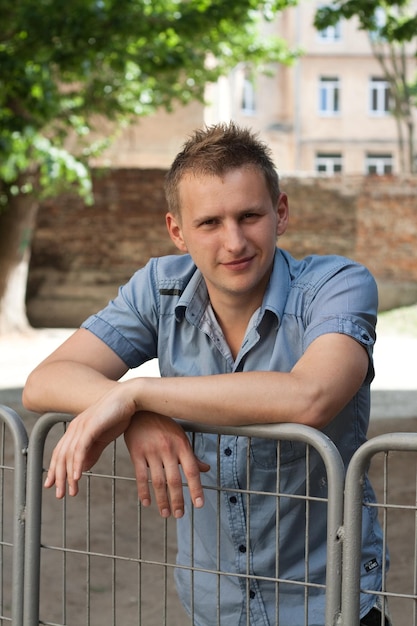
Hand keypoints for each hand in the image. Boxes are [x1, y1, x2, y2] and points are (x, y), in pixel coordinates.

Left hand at [44, 383, 136, 497]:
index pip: (60, 452)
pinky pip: (80, 449)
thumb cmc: (118, 416)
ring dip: (68, 475)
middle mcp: (75, 428)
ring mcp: (81, 426)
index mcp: (76, 429)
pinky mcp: (90, 427)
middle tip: (59, 494)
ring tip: (71, 490)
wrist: (130, 398)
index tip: (54, 485)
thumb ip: (92, 452)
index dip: (55, 469)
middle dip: (58, 476)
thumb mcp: (103, 438)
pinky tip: (77, 476)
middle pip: (60, 456)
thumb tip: (82, 468)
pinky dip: (76, 464)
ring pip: (68, 455)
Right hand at [124, 413, 209, 518]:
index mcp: (182, 444)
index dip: (196, 488)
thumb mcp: (180, 436)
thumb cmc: (163, 424)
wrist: (140, 409)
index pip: (192, 471)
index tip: (199, 505)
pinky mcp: (136, 452)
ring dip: (162, 500)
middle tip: (179, 515)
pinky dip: (143, 491)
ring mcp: (151, 451)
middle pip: (174, 480)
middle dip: (178, 500)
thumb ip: (191, 455)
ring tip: (165, 513)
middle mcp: (168, 449)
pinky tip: (147, 502)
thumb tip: (206, 469)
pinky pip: (140, 476)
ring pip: (158, 481)